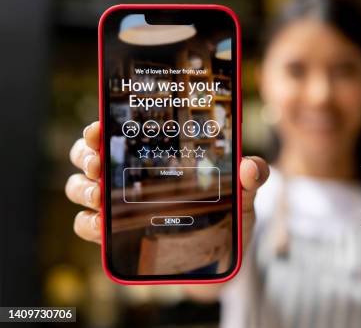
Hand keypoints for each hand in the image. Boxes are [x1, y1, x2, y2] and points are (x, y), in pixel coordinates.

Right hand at [65, 121, 268, 246]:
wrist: (223, 261)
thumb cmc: (229, 218)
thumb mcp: (244, 195)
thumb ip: (251, 177)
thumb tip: (251, 166)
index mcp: (156, 157)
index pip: (119, 133)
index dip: (102, 127)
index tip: (100, 127)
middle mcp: (131, 178)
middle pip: (89, 155)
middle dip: (86, 155)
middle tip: (99, 163)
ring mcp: (121, 207)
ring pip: (80, 188)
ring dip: (82, 189)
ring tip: (100, 196)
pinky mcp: (117, 237)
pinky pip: (87, 226)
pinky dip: (88, 224)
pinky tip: (102, 225)